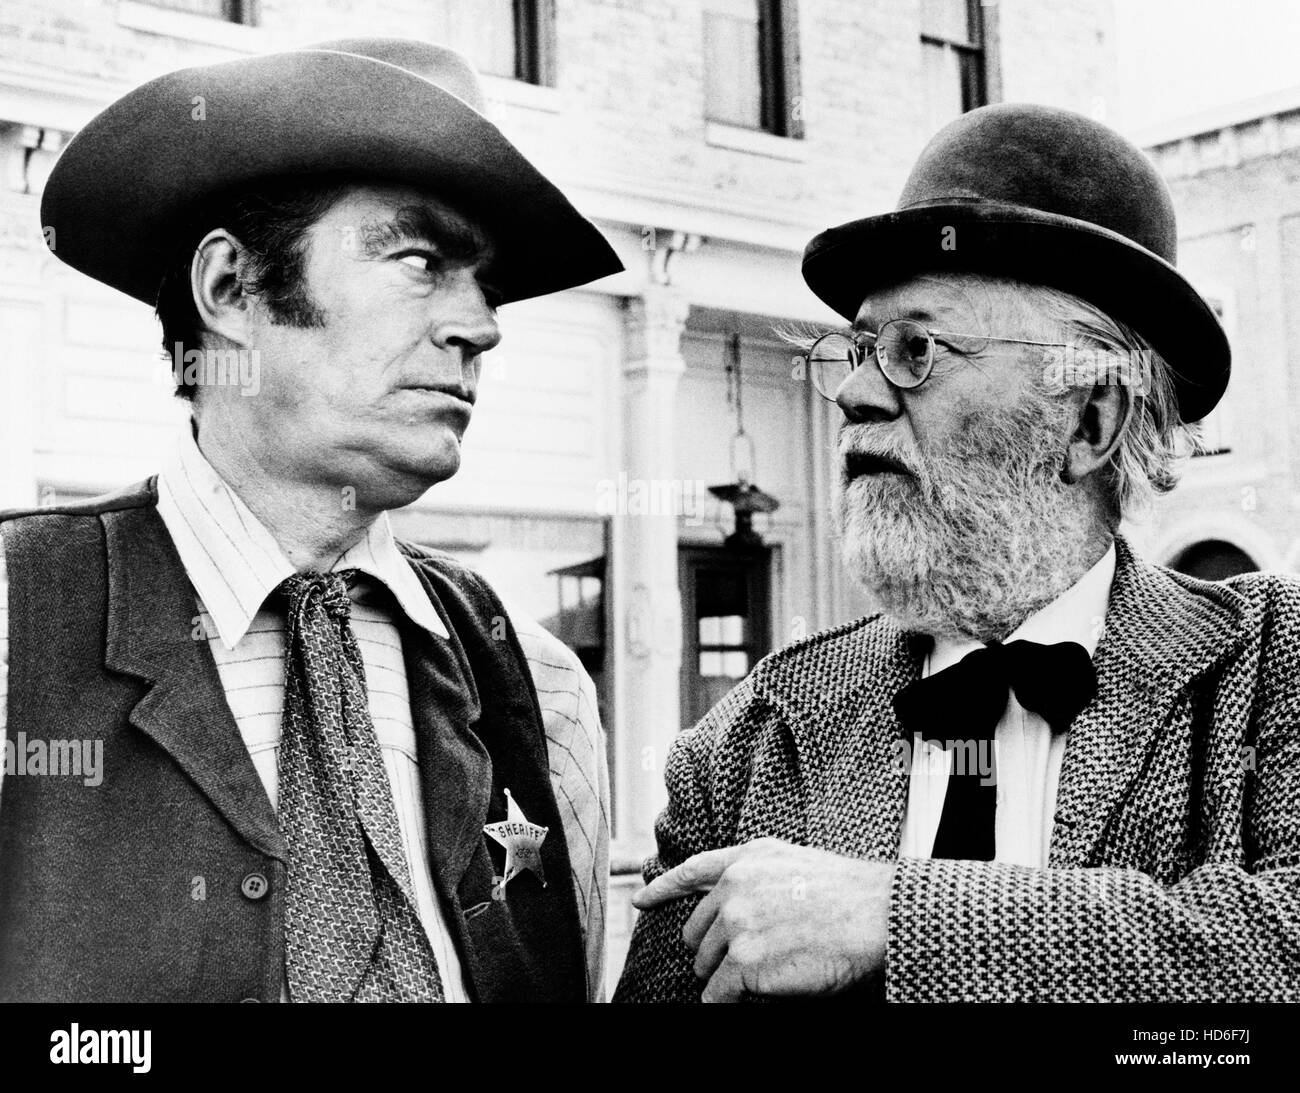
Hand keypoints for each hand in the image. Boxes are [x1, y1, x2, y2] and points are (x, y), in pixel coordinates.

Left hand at [632, 837, 893, 1001]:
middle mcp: (733, 888)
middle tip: (756, 955)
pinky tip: (752, 996)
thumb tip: (725, 897)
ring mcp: (736, 925)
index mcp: (744, 860)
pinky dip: (730, 1001)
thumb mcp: (790, 860)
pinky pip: (718, 995)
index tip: (640, 901)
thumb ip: (752, 871)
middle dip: (717, 949)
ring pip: (706, 965)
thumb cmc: (845, 893)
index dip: (662, 889)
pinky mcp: (744, 963)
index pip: (690, 872)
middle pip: (697, 933)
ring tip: (769, 968)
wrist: (876, 914)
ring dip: (728, 975)